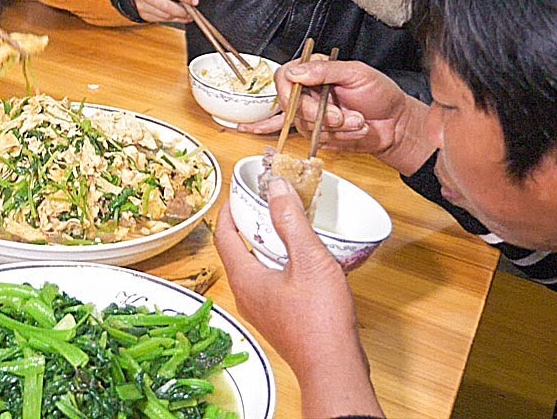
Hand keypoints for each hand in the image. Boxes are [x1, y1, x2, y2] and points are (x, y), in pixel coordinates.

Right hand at [131, 0, 197, 22]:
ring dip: (180, 16)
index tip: (194, 0)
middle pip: (166, 6)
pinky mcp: (145, 16)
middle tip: (192, 10)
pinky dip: (174, 19)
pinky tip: (181, 17)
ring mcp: (143, 7)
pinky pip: (162, 20)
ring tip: (189, 14)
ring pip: (165, 15)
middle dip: (182, 10)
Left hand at [215, 180, 382, 417]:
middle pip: (237, 252)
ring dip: (266, 246)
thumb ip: (290, 221)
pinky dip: (279, 264)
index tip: (235, 193)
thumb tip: (275, 189)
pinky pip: (270, 283)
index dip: (227, 211)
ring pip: (255, 269)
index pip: (223, 237)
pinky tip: (302, 261)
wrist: (334, 366)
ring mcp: (261, 310)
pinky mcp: (278, 319)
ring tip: (285, 227)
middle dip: (248, 226)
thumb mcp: (308, 259)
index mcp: (244, 279)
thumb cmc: (320, 319)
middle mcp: (246, 295)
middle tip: (263, 205)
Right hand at [245, 57, 433, 173]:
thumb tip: (295, 71)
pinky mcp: (317, 134)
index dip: (287, 90)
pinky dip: (338, 136)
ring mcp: (311, 115)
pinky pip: (315, 139)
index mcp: (315, 71)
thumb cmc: (380, 95)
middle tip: (340, 116)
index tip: (300, 97)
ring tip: (357, 120)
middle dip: (318, 114)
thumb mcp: (356, 74)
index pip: (284, 77)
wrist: (395, 124)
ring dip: (335, 127)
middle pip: (291, 105)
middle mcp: (309, 93)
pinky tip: (352, 129)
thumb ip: (325, 70)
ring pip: (304, 124)